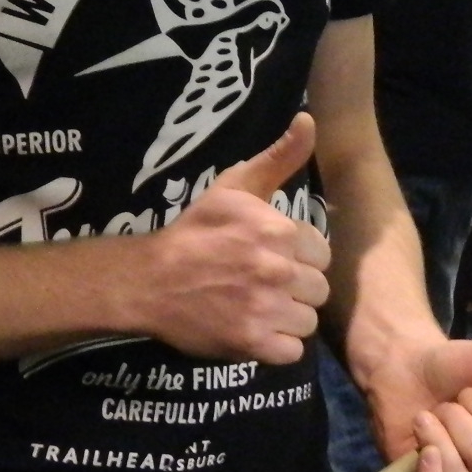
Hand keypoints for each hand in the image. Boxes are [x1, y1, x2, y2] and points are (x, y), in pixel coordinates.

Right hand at [136, 114, 329, 363]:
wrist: (149, 280)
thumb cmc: (196, 231)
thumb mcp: (234, 186)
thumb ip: (279, 158)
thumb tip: (310, 120)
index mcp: (279, 230)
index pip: (322, 253)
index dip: (301, 257)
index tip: (275, 258)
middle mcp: (277, 269)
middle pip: (318, 289)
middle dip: (297, 288)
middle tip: (265, 284)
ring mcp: (265, 309)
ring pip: (308, 321)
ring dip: (288, 317)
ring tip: (260, 307)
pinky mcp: (252, 344)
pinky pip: (292, 351)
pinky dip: (276, 345)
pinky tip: (256, 330)